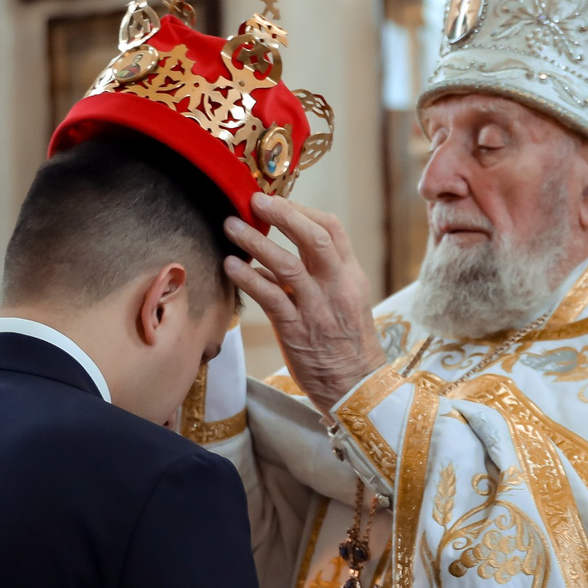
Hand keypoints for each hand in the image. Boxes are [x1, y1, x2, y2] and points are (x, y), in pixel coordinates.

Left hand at [223, 194, 384, 411]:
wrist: (357, 387)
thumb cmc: (346, 344)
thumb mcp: (345, 301)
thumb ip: (317, 276)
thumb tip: (272, 259)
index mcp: (351, 275)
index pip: (332, 229)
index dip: (303, 211)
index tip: (278, 201)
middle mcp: (337, 286)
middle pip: (313, 237)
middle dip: (282, 214)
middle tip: (254, 200)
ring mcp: (317, 308)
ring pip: (287, 264)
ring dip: (255, 242)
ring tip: (231, 227)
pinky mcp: (296, 330)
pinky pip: (270, 297)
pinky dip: (248, 278)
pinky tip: (230, 266)